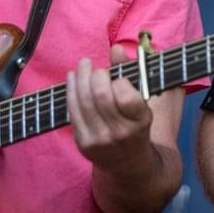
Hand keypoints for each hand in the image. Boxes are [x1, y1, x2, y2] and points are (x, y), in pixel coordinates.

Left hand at [66, 45, 152, 171]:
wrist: (130, 164)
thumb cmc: (136, 124)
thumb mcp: (142, 100)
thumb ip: (130, 72)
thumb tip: (116, 48)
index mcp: (140, 121)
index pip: (126, 95)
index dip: (119, 81)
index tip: (118, 79)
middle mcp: (120, 133)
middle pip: (100, 95)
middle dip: (96, 74)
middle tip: (97, 68)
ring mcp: (100, 140)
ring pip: (84, 101)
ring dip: (81, 77)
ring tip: (83, 65)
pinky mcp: (83, 144)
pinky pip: (73, 111)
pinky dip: (70, 90)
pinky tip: (72, 78)